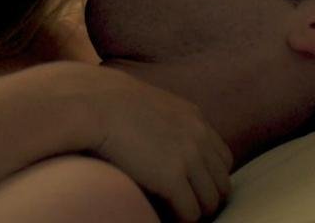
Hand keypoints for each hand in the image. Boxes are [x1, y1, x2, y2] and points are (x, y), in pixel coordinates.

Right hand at [34, 62, 232, 222]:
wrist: (92, 107)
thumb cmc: (107, 105)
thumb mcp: (148, 103)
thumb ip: (163, 119)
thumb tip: (158, 140)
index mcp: (194, 117)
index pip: (222, 158)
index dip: (209, 178)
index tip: (192, 188)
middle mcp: (198, 136)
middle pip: (222, 182)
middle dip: (206, 198)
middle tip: (186, 207)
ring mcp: (189, 157)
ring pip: (210, 202)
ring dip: (194, 212)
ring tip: (174, 215)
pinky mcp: (172, 179)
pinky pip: (190, 212)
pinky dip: (180, 220)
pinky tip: (163, 216)